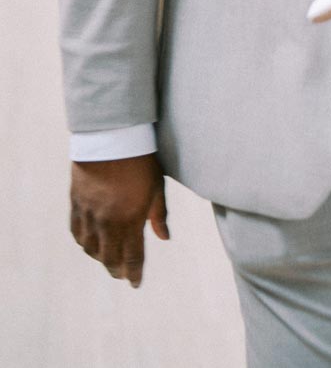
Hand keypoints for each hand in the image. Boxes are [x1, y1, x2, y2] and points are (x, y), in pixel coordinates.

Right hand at [70, 154, 168, 287]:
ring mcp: (89, 214)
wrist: (111, 137)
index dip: (134, 274)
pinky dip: (84, 242)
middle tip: (122, 274)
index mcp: (130, 220)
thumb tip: (164, 238)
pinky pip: (76, 233)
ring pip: (90, 249)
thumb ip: (159, 215)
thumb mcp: (157, 186)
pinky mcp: (76, 204)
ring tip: (108, 258)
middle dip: (117, 270)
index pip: (132, 258)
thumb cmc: (140, 160)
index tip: (136, 283)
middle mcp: (107, 223)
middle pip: (109, 258)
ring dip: (100, 257)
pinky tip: (90, 243)